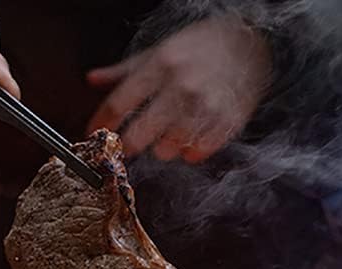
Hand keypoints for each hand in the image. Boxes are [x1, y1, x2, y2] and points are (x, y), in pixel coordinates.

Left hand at [86, 16, 270, 161]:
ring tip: (169, 135)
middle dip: (130, 145)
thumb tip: (93, 79)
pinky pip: (196, 153)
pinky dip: (190, 152)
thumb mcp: (158, 51)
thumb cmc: (199, 47)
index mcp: (160, 65)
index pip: (119, 102)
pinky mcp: (225, 122)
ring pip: (167, 149)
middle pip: (139, 135)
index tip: (93, 134)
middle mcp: (180, 86)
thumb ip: (124, 71)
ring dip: (163, 148)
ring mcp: (204, 106)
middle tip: (130, 144)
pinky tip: (191, 139)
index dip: (101, 123)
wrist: (248, 42)